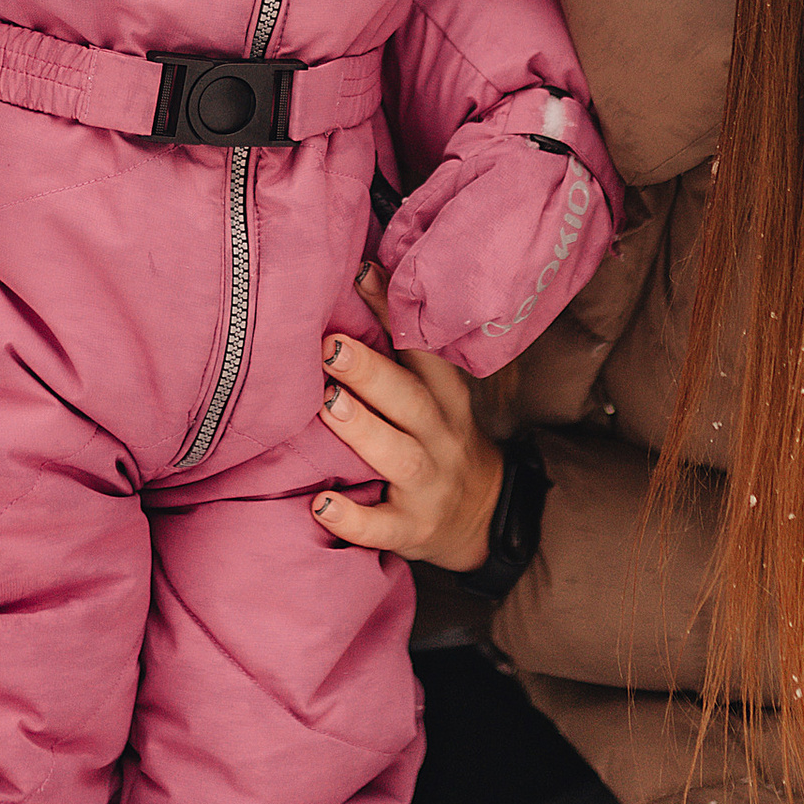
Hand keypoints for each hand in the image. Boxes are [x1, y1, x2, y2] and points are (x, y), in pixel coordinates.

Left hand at [312, 264, 506, 568]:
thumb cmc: (437, 440)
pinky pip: (385, 527)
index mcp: (445, 397)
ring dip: (363, 428)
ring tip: (327, 404)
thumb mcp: (434, 395)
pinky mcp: (412, 530)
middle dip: (372, 372)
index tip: (361, 274)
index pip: (424, 350)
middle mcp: (441, 437)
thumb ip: (399, 354)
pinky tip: (320, 504)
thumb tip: (356, 274)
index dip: (395, 313)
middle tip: (330, 346)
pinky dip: (353, 519)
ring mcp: (428, 485)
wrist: (482, 516)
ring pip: (400, 455)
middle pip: (411, 400)